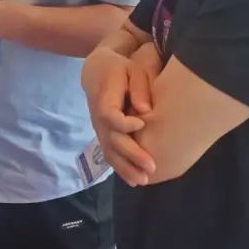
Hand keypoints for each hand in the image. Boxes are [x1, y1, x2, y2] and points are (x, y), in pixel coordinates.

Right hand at [81, 45, 159, 186]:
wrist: (97, 71)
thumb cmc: (120, 69)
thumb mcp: (132, 70)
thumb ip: (139, 87)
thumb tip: (145, 110)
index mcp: (104, 98)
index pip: (109, 115)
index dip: (123, 123)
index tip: (142, 124)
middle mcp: (98, 117)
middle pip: (111, 139)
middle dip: (131, 155)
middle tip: (151, 167)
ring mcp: (99, 128)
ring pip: (109, 152)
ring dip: (126, 168)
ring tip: (143, 180)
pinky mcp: (103, 136)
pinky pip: (109, 154)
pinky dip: (121, 168)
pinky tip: (134, 180)